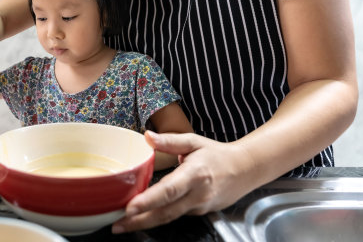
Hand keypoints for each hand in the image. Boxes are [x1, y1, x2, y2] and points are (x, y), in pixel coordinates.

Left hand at [112, 131, 257, 232]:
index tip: (130, 207)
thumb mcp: (194, 141)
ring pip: (169, 217)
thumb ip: (169, 141)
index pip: (169, 190)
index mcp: (194, 174)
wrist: (245, 170)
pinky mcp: (198, 213)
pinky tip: (142, 217)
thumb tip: (147, 136)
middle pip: (165, 212)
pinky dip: (157, 217)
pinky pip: (175, 215)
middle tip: (117, 225)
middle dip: (140, 221)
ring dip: (145, 223)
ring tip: (122, 225)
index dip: (149, 201)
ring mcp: (198, 207)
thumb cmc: (217, 155)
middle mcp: (197, 194)